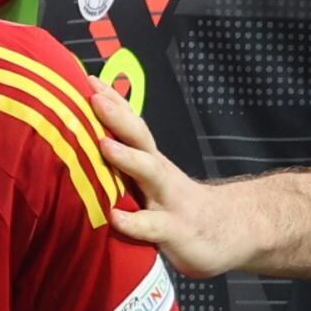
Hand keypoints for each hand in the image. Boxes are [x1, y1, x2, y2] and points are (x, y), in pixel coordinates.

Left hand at [96, 81, 265, 281]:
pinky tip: (114, 217)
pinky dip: (134, 221)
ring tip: (103, 145)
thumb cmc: (176, 205)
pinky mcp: (175, 230)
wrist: (228, 231)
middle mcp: (159, 174)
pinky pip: (152, 225)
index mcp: (149, 161)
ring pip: (150, 174)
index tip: (88, 79)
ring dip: (127, 157)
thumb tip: (82, 148)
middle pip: (139, 139)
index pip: (131, 126)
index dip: (112, 102)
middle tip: (94, 97)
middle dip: (117, 117)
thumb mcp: (151, 182)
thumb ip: (123, 167)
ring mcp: (168, 200)